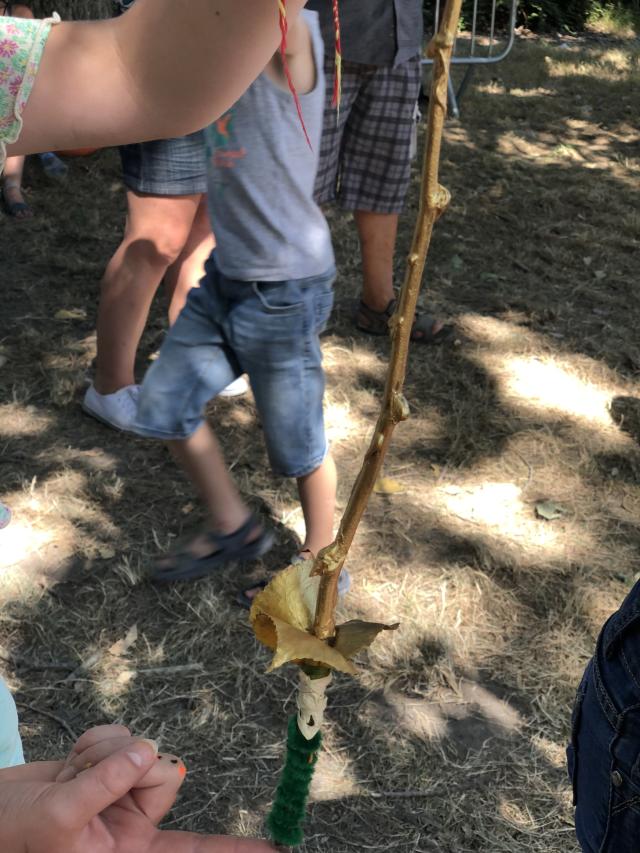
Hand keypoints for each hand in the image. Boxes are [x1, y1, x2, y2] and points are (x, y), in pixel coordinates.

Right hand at [0, 728, 274, 852]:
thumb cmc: (15, 837)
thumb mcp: (57, 821)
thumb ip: (106, 784)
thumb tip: (148, 749)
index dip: (236, 852)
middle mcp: (135, 822)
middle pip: (166, 771)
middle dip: (125, 767)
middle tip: (84, 781)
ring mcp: (123, 789)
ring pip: (143, 748)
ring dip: (102, 753)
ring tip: (70, 775)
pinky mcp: (109, 765)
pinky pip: (120, 736)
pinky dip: (92, 742)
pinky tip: (70, 761)